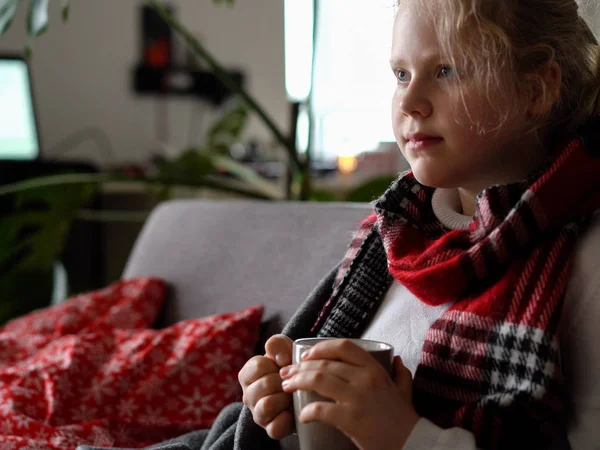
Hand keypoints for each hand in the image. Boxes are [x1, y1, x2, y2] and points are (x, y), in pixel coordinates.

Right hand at [238, 334, 294, 439]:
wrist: (304, 390)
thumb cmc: (289, 368)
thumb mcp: (284, 350)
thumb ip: (277, 345)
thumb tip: (279, 358)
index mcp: (247, 374)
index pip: (257, 365)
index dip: (276, 364)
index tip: (284, 365)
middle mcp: (248, 395)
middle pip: (265, 384)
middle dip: (284, 381)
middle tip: (292, 382)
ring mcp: (258, 414)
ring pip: (267, 404)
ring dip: (285, 398)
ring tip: (292, 395)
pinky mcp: (269, 430)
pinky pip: (275, 427)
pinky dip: (287, 419)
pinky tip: (293, 411)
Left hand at [279, 339, 419, 449]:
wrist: (412, 445)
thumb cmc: (405, 419)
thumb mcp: (405, 391)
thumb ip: (400, 374)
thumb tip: (397, 359)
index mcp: (375, 369)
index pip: (343, 346)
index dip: (320, 348)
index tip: (306, 355)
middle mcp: (365, 378)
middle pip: (324, 363)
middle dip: (300, 367)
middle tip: (286, 374)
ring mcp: (358, 397)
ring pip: (318, 380)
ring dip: (297, 382)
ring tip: (287, 388)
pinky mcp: (351, 418)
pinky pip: (321, 409)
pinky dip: (307, 412)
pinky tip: (302, 416)